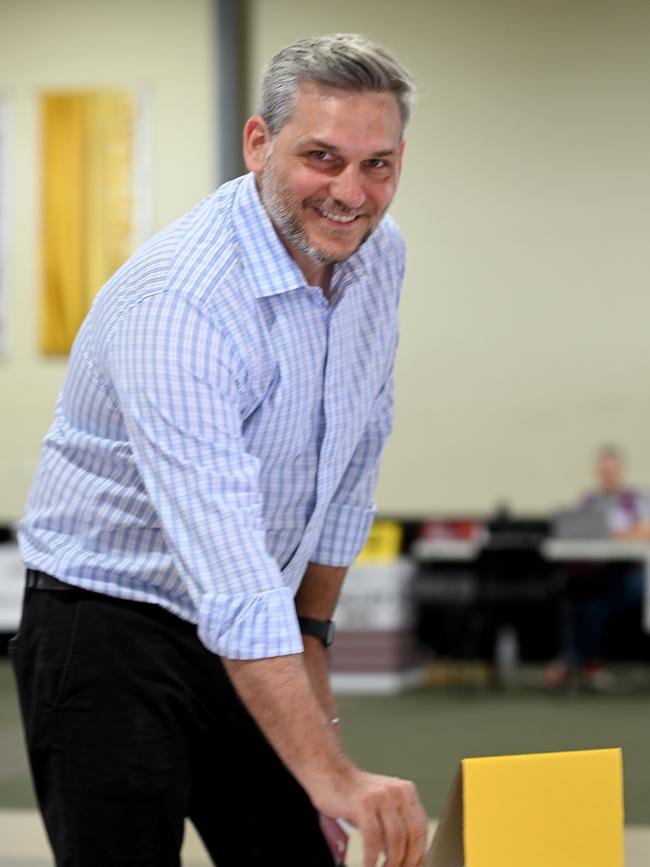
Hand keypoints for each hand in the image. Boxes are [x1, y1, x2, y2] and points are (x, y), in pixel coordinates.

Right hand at [311, 765, 428, 866]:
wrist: (328, 771)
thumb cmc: (354, 796)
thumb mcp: (381, 805)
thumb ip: (395, 824)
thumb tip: (407, 858)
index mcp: (406, 791)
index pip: (421, 829)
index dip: (419, 854)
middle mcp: (397, 791)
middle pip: (412, 835)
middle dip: (407, 861)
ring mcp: (380, 796)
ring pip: (395, 839)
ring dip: (391, 863)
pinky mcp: (363, 803)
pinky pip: (373, 839)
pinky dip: (371, 858)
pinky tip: (368, 865)